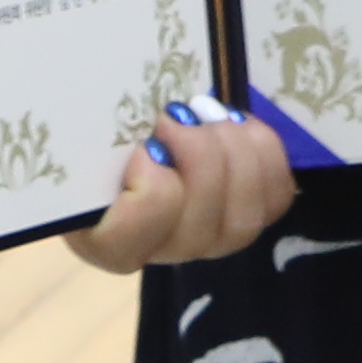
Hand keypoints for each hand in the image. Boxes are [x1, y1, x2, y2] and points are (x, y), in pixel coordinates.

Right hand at [68, 101, 297, 273]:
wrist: (133, 119)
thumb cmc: (100, 127)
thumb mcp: (88, 132)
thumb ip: (93, 139)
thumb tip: (134, 134)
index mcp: (102, 237)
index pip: (127, 244)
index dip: (149, 194)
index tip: (143, 146)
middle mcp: (158, 251)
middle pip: (196, 235)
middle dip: (200, 159)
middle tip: (182, 111)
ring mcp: (206, 239)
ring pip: (243, 222)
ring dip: (236, 155)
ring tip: (213, 112)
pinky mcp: (245, 213)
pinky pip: (274, 200)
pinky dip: (265, 155)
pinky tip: (240, 123)